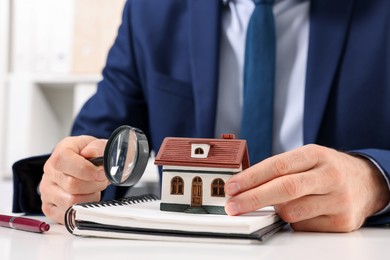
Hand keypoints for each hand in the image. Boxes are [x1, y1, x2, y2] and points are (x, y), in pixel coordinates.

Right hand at [40, 136, 109, 223]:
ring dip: (90, 198)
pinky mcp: (49, 207)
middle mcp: (49, 171)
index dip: (87, 170)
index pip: (64, 161)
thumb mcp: (99, 145)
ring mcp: (47, 191)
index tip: (102, 172)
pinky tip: (87, 199)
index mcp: (60, 152)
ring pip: (70, 202)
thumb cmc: (92, 157)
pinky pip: (67, 216)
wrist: (88, 167)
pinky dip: (82, 210)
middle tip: (101, 180)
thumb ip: (97, 147)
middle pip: (72, 185)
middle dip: (94, 185)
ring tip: (93, 189)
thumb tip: (91, 153)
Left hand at [224, 144, 389, 231]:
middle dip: (253, 199)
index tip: (232, 187)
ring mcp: (338, 199)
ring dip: (276, 211)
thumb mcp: (306, 159)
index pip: (278, 165)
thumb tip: (243, 186)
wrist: (366, 182)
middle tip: (233, 206)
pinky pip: (304, 226)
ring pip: (292, 212)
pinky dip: (294, 221)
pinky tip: (302, 212)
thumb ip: (279, 170)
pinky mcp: (342, 221)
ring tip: (279, 204)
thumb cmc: (326, 170)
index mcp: (315, 154)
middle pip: (285, 189)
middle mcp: (329, 175)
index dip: (251, 177)